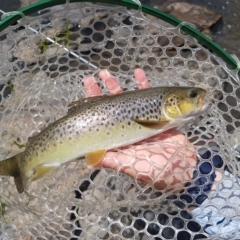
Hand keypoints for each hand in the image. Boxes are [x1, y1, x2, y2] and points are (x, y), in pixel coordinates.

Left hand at [83, 69, 196, 191]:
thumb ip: (113, 161)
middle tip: (97, 75)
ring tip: (107, 73)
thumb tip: (90, 161)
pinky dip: (144, 84)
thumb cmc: (154, 170)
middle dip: (103, 89)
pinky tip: (138, 72)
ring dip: (117, 85)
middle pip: (112, 104)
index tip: (88, 85)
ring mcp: (141, 119)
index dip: (92, 100)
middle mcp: (127, 125)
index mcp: (118, 136)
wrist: (180, 168)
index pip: (101, 115)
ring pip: (127, 98)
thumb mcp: (131, 166)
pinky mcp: (156, 115)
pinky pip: (150, 96)